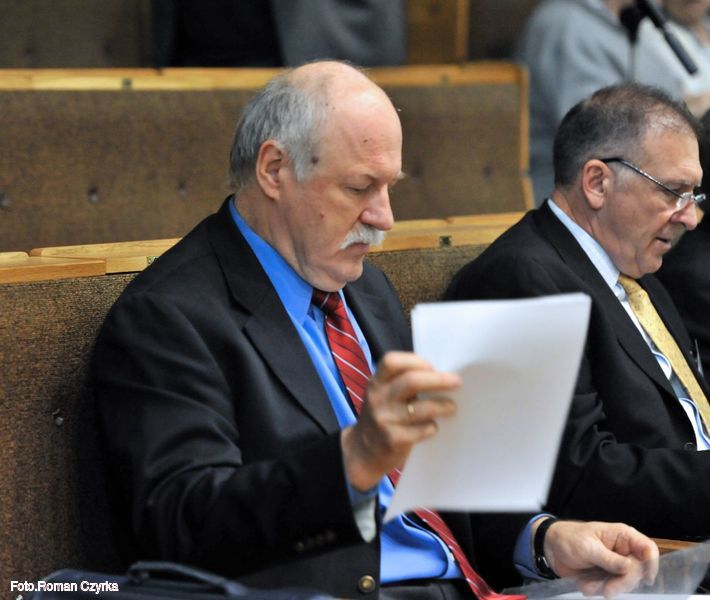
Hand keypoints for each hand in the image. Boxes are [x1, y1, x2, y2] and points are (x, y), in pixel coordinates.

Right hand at [341, 351, 459, 490]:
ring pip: (420, 408)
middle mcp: (378, 398)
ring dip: (441, 406)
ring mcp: (384, 420)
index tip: (432, 367)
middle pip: (411, 381)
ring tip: (452, 407)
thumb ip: (402, 384)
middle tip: (457, 382)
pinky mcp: (393, 440)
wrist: (363, 451)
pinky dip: (431, 427)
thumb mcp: (383, 395)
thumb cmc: (383, 416)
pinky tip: (433, 427)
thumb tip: (441, 376)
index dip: (414, 361)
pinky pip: (421, 430)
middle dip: (438, 380)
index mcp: (376, 383)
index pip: (392, 362)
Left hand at [542, 519, 658, 596]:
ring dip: (608, 588)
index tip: (646, 579)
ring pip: (626, 583)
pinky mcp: (608, 576)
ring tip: (587, 586)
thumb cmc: (569, 539)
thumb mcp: (588, 547)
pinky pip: (612, 588)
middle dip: (623, 583)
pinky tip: (585, 586)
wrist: (551, 549)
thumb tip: (630, 567)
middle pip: (638, 571)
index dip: (651, 563)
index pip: (648, 548)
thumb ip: (609, 559)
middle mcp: (623, 551)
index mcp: (622, 536)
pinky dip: (599, 590)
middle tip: (607, 590)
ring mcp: (616, 565)